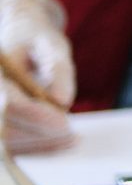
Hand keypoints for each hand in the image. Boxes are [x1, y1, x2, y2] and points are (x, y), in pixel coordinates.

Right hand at [0, 0, 73, 153]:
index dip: (37, 117)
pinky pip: (11, 144)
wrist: (17, 37)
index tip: (64, 123)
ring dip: (40, 145)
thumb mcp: (52, 44)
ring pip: (7, 142)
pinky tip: (61, 142)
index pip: (9, 105)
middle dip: (40, 135)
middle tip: (71, 135)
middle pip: (6, 129)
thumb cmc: (35, 38)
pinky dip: (36, 147)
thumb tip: (62, 102)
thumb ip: (58, 69)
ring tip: (71, 139)